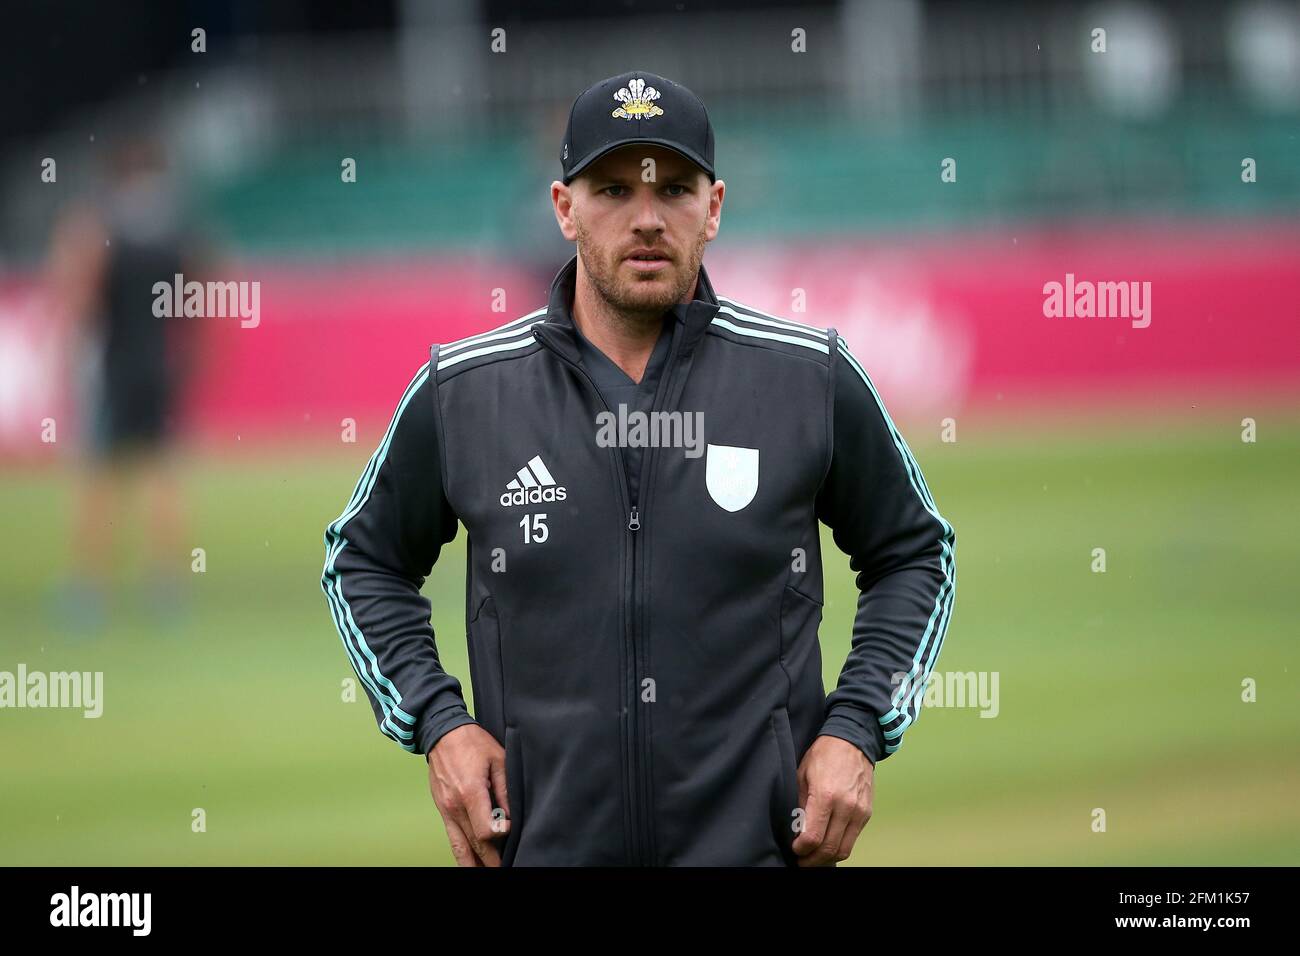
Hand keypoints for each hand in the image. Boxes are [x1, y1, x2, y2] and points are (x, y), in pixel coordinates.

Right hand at [427, 723, 510, 866]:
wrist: (442, 733)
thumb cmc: (472, 742)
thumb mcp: (498, 759)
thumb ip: (506, 790)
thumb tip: (510, 816)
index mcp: (471, 793)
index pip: (487, 830)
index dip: (502, 834)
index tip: (511, 828)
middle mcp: (455, 806)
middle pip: (476, 845)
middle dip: (492, 860)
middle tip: (508, 866)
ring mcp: (446, 811)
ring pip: (461, 848)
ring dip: (475, 864)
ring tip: (490, 871)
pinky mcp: (443, 811)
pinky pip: (452, 839)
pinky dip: (462, 855)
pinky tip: (471, 864)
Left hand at [791, 735, 873, 865]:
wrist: (853, 741)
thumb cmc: (824, 755)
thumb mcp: (802, 775)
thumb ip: (800, 804)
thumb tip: (796, 829)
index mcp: (826, 796)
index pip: (813, 837)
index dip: (801, 849)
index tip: (795, 849)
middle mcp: (846, 807)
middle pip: (830, 848)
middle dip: (813, 860)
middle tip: (802, 860)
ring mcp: (859, 811)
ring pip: (844, 849)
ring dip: (827, 858)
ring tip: (814, 857)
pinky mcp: (866, 813)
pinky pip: (853, 839)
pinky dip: (840, 846)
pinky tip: (828, 844)